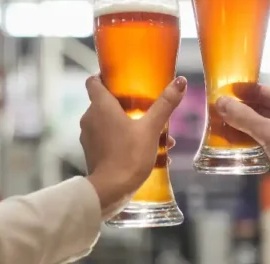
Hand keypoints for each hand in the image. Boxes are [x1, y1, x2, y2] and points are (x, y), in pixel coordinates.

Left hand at [81, 76, 186, 218]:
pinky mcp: (92, 153)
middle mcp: (90, 118)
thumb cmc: (129, 155)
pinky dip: (123, 140)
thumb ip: (165, 104)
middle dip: (125, 104)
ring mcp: (89, 137)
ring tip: (153, 134)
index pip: (93, 81)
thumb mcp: (151, 129)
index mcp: (100, 106)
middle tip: (145, 107)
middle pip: (105, 103)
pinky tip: (146, 151)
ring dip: (128, 124)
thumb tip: (180, 81)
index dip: (104, 77)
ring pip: (108, 123)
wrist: (110, 191)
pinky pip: (108, 139)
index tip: (120, 79)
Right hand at [215, 84, 269, 209]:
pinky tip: (231, 148)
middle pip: (257, 109)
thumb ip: (246, 118)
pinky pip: (261, 144)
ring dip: (239, 129)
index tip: (218, 92)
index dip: (239, 91)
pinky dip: (246, 145)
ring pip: (257, 128)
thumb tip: (222, 103)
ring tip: (216, 130)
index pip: (261, 91)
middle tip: (212, 113)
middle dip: (236, 111)